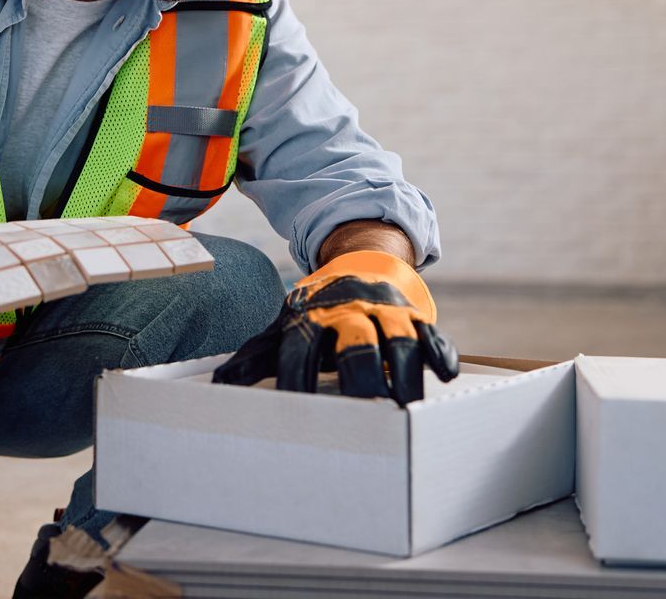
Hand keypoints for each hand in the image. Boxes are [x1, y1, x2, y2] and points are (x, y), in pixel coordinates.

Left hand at [211, 249, 458, 403]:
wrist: (361, 261)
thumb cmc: (320, 309)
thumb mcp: (288, 326)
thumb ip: (259, 356)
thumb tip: (222, 384)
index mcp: (316, 317)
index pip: (303, 346)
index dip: (297, 374)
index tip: (296, 405)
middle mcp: (352, 312)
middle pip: (357, 342)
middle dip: (360, 369)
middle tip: (366, 403)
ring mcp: (387, 313)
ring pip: (399, 339)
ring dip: (403, 370)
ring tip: (405, 403)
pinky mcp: (415, 317)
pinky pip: (432, 334)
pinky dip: (440, 353)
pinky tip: (444, 374)